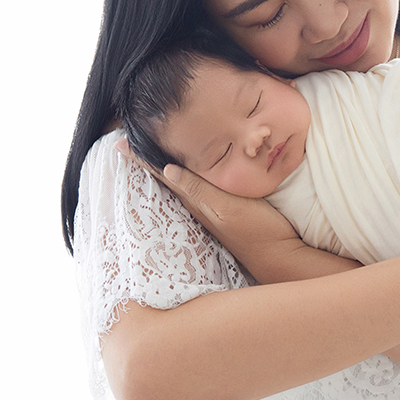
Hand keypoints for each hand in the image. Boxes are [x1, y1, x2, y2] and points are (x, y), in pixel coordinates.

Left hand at [115, 139, 300, 255]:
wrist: (281, 256)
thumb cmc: (256, 230)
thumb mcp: (226, 207)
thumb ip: (199, 189)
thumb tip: (167, 170)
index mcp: (195, 200)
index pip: (161, 174)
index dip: (142, 159)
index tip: (118, 144)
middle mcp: (198, 204)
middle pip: (165, 178)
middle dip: (147, 160)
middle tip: (127, 143)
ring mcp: (211, 209)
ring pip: (180, 184)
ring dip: (163, 168)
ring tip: (149, 152)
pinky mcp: (225, 212)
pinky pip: (197, 189)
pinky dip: (186, 176)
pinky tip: (188, 173)